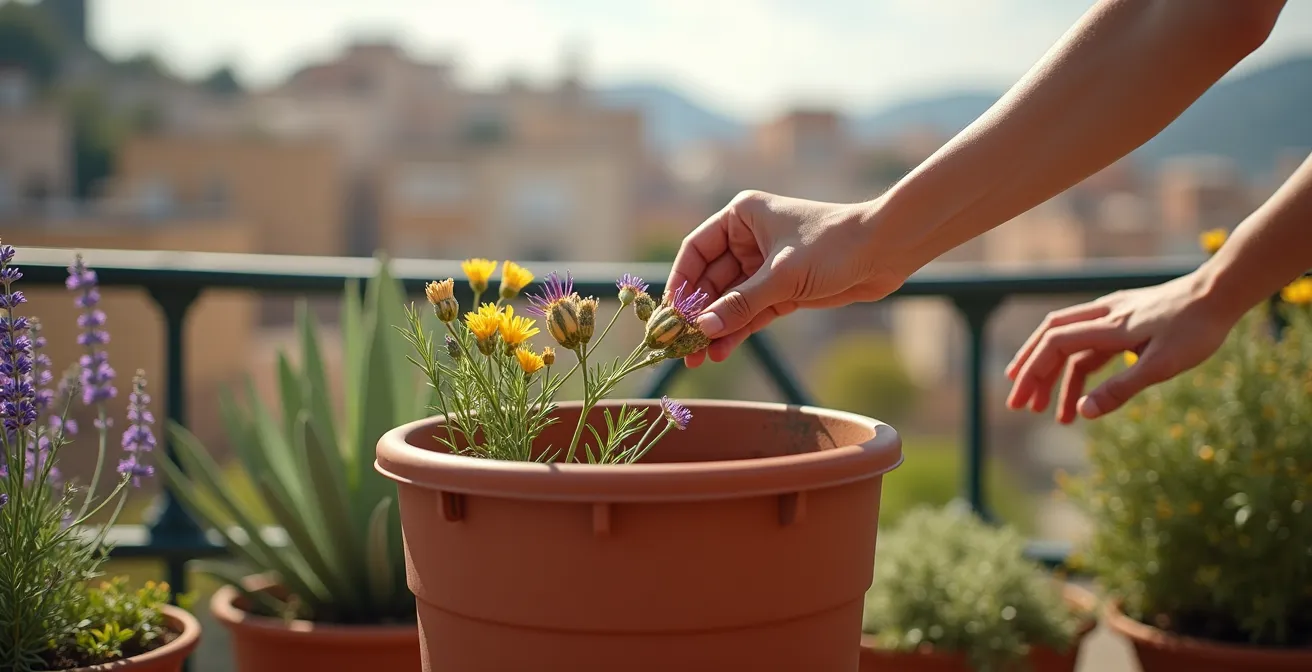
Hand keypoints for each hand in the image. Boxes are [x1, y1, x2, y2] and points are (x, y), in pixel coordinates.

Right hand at [666, 190, 906, 366]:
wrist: (887, 250)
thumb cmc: (834, 245)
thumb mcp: (782, 276)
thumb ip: (741, 303)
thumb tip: (701, 328)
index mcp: (741, 217)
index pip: (696, 251)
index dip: (680, 283)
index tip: (668, 315)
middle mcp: (748, 239)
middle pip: (710, 280)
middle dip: (696, 314)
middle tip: (680, 346)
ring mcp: (765, 266)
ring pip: (730, 300)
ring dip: (715, 327)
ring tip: (697, 357)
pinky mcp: (783, 289)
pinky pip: (751, 312)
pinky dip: (737, 330)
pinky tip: (720, 350)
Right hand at [1005, 270, 1241, 423]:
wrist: (1223, 291)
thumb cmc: (1197, 327)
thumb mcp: (1161, 365)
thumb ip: (1120, 388)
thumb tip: (1084, 413)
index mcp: (1107, 325)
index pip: (1054, 345)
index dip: (1033, 373)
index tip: (1023, 403)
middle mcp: (1103, 315)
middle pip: (1051, 340)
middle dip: (1032, 372)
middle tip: (1021, 405)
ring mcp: (1114, 316)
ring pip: (1071, 344)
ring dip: (1058, 377)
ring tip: (1059, 414)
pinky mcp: (1127, 320)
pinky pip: (1092, 345)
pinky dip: (1081, 369)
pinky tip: (1085, 392)